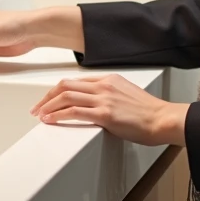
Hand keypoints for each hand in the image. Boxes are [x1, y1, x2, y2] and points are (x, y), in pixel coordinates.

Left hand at [30, 74, 189, 146]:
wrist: (162, 119)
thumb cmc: (148, 112)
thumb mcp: (126, 95)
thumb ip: (109, 96)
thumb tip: (94, 105)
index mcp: (108, 80)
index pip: (75, 81)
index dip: (57, 91)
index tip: (48, 100)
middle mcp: (103, 86)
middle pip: (65, 85)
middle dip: (47, 96)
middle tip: (37, 108)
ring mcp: (103, 99)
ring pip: (66, 96)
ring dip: (48, 106)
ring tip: (39, 115)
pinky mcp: (104, 114)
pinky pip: (74, 111)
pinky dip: (58, 115)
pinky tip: (50, 120)